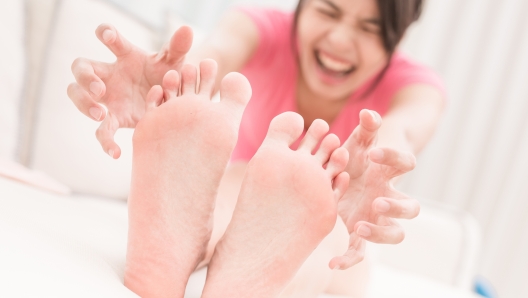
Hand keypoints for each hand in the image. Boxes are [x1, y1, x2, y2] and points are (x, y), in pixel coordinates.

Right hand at [67, 24, 192, 157]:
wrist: (173, 103)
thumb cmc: (168, 76)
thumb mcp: (174, 64)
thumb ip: (178, 48)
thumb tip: (187, 29)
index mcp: (126, 56)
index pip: (109, 39)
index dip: (105, 33)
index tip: (106, 34)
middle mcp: (110, 74)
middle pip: (81, 68)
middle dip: (84, 77)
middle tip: (98, 88)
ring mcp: (108, 97)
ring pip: (78, 96)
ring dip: (84, 104)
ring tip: (100, 114)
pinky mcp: (114, 118)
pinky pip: (102, 131)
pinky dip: (105, 142)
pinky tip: (116, 152)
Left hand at [329, 109, 418, 269]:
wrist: (348, 176)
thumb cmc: (356, 157)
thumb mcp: (359, 142)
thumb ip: (366, 128)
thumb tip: (368, 113)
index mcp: (388, 172)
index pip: (406, 164)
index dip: (394, 158)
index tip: (374, 154)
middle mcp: (388, 197)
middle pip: (412, 208)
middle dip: (398, 207)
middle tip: (378, 202)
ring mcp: (377, 217)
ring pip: (395, 234)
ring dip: (381, 233)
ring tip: (359, 228)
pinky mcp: (360, 232)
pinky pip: (360, 253)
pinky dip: (349, 259)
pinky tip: (332, 263)